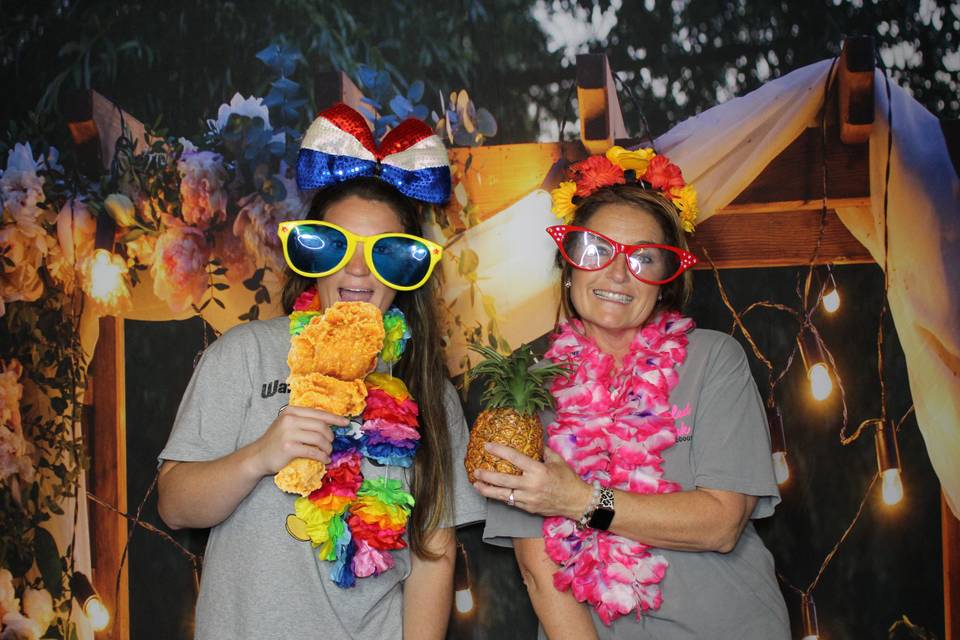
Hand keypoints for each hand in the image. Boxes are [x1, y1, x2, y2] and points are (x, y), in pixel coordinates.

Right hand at [250, 405, 347, 475]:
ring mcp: (289, 433)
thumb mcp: (288, 425)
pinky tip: (324, 460)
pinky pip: (313, 451)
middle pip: (321, 426)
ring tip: (327, 453)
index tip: (346, 423)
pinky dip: (322, 456)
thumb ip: (304, 421)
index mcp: (291, 411)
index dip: (334, 418)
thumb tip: (330, 424)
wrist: (258, 456)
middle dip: (330, 437)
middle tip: (331, 444)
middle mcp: (290, 419)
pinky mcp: (289, 447)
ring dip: (327, 448)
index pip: (318, 413)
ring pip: (319, 438)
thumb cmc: (276, 441)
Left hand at [473, 443, 592, 520]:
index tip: (488, 446)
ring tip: (476, 485)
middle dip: (487, 476)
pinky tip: (492, 493)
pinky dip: (501, 497)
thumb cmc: (568, 479)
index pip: (515, 458)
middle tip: (476, 471)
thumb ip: (544, 451)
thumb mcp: (558, 461)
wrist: (576, 502)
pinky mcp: (528, 508)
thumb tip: (534, 442)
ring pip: (503, 495)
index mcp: (538, 470)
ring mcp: (528, 499)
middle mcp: (531, 485)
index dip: (500, 451)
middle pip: (503, 480)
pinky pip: (511, 502)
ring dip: (488, 490)